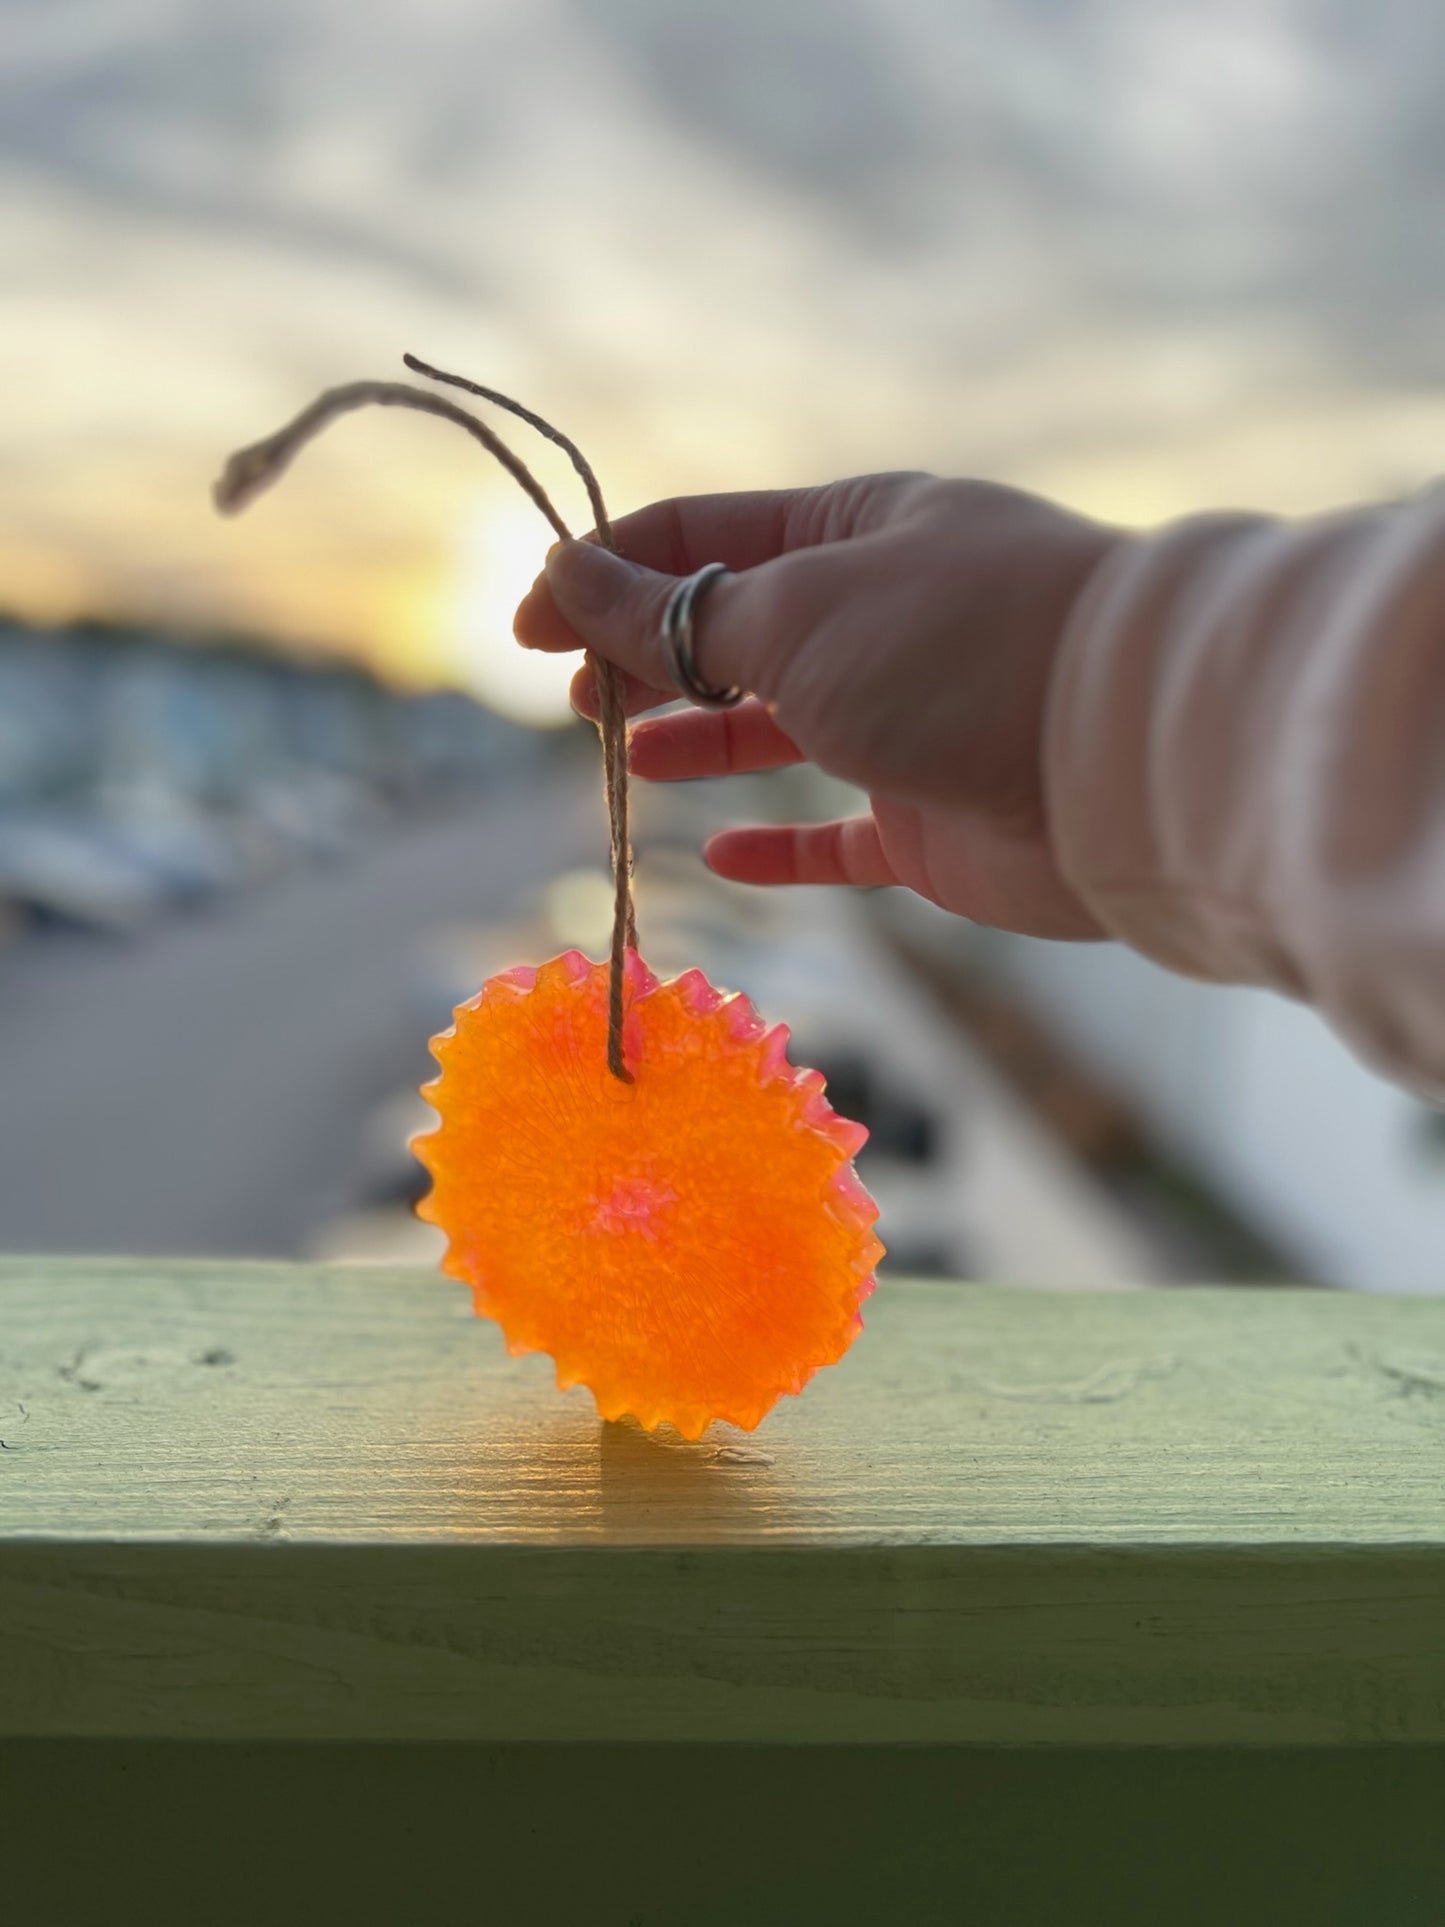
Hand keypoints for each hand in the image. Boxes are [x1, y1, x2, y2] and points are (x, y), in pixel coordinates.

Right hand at [513, 472, 1120, 937]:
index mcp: (855, 529)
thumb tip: (564, 571)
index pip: (702, 535)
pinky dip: (781, 844)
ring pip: (781, 728)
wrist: (1124, 761)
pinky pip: (840, 835)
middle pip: (734, 630)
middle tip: (577, 701)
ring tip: (628, 757)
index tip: (527, 631)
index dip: (605, 575)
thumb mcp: (795, 612)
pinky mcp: (935, 820)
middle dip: (647, 657)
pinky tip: (724, 854)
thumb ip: (675, 610)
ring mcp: (911, 720)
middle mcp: (882, 616)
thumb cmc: (958, 651)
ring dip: (700, 737)